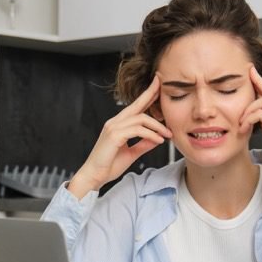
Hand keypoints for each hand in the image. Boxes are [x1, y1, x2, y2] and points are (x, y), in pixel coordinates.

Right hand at [69, 76, 171, 197]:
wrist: (94, 176)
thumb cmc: (108, 165)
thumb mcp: (131, 153)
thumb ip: (143, 144)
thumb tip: (157, 138)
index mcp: (118, 124)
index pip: (135, 107)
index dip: (147, 96)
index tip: (158, 87)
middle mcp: (115, 122)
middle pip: (137, 104)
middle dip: (151, 93)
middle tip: (164, 85)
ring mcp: (113, 127)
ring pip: (141, 118)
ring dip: (157, 126)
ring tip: (168, 134)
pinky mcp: (114, 136)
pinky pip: (137, 130)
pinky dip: (150, 134)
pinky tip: (158, 140)